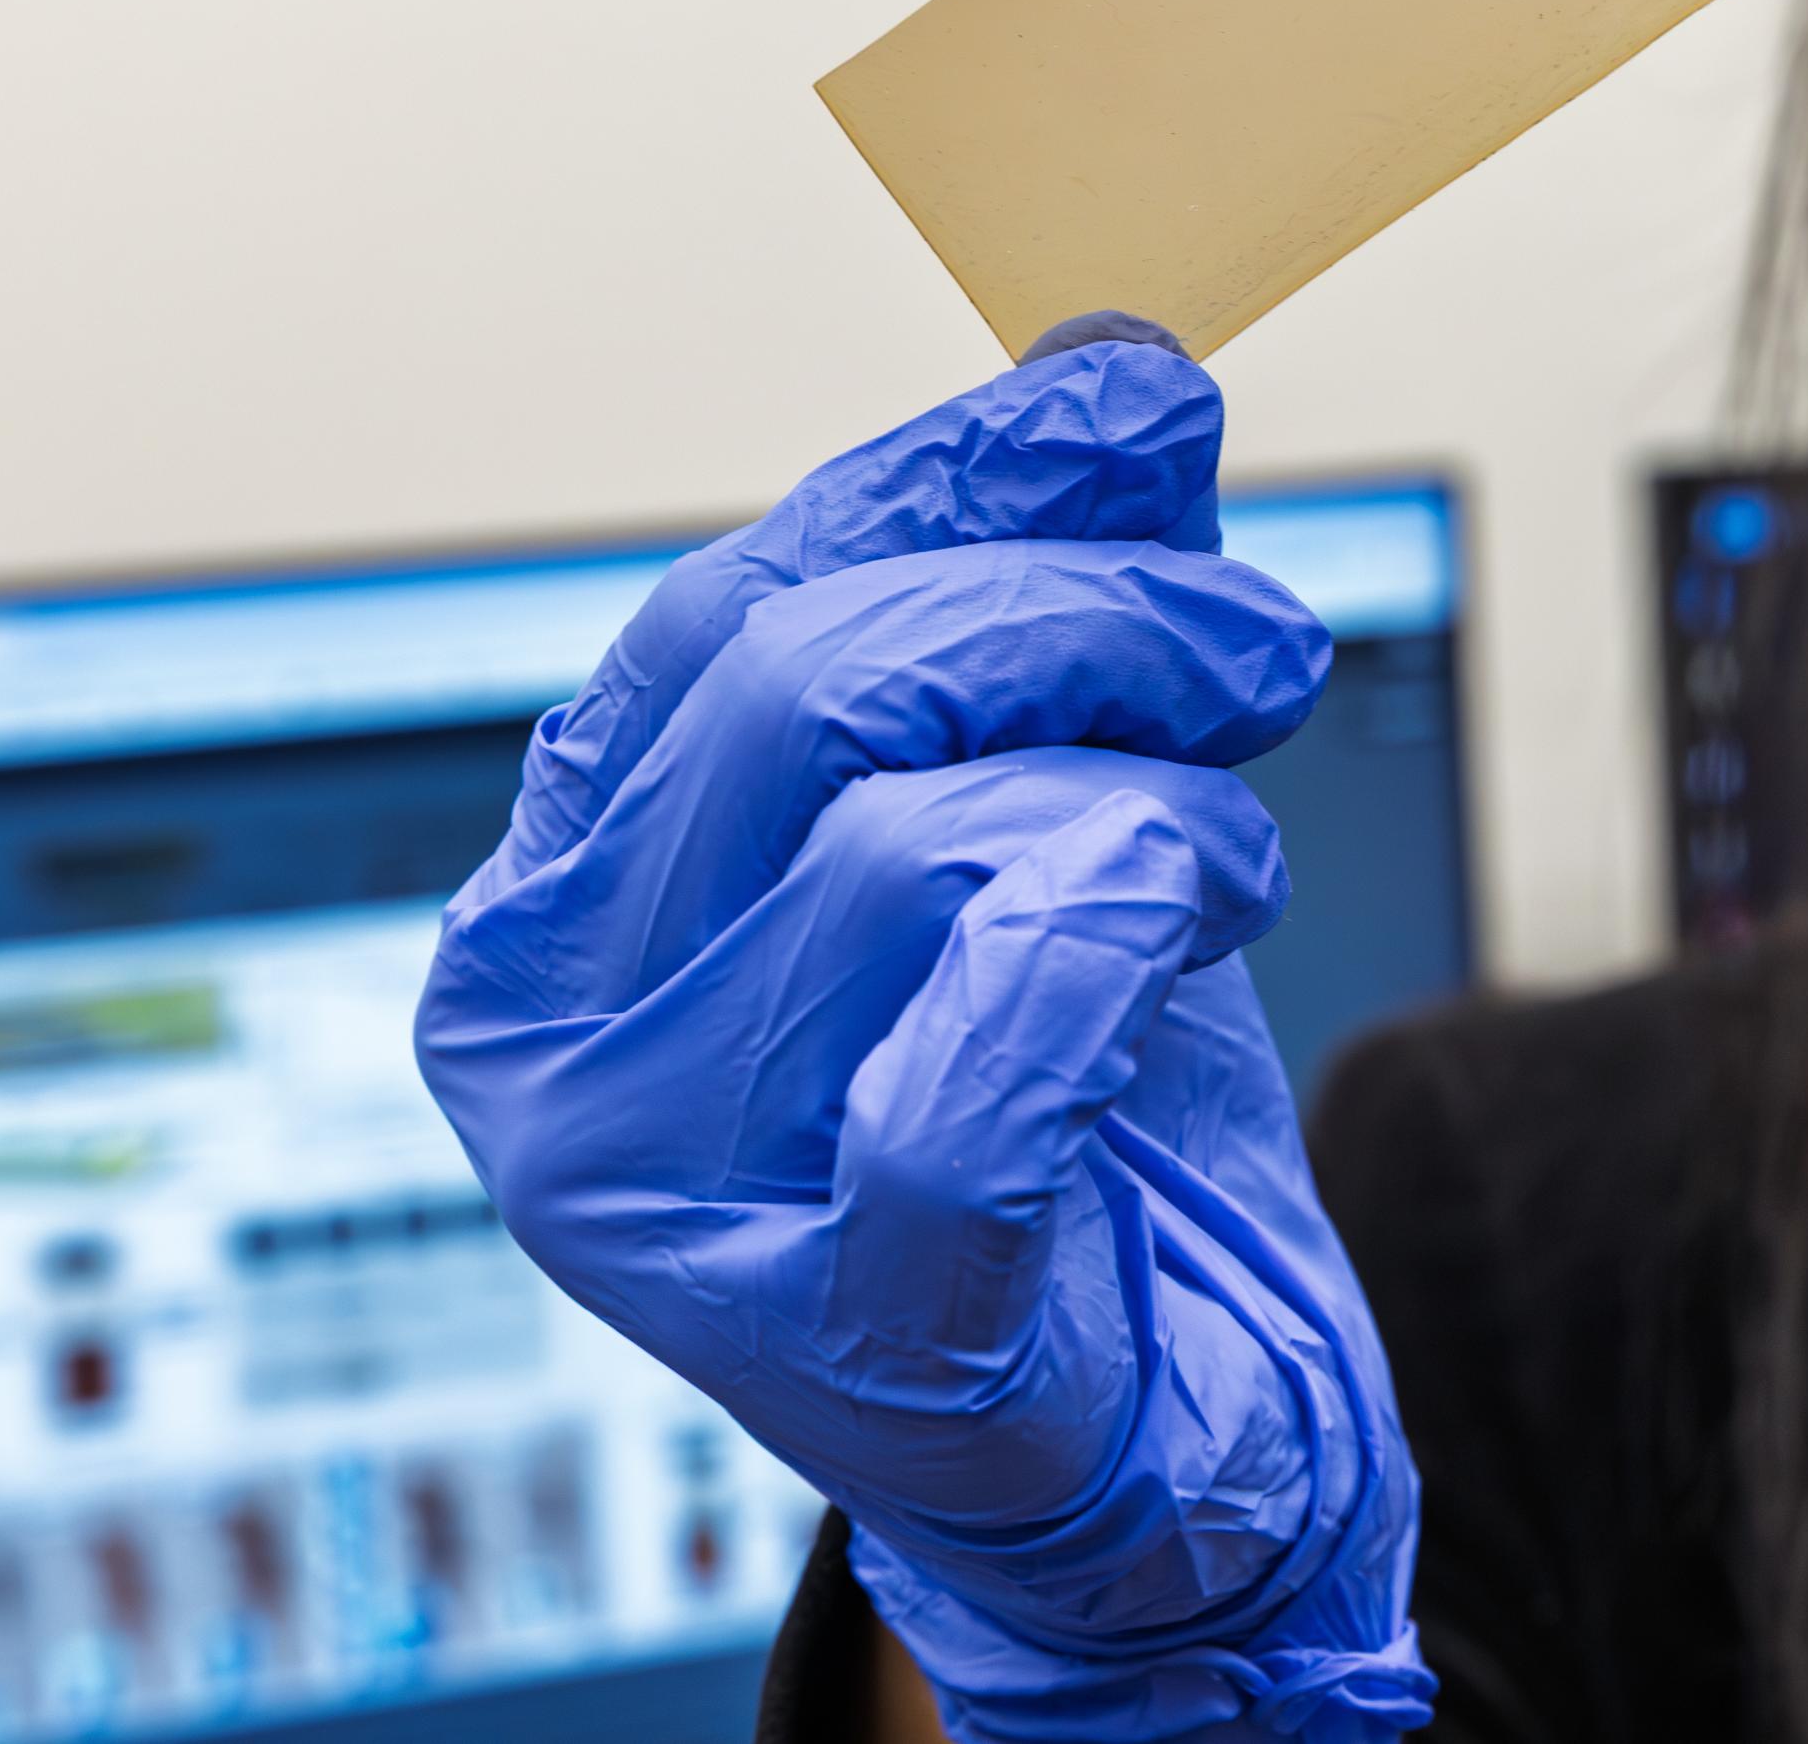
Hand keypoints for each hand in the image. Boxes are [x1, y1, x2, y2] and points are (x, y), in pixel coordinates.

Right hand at [413, 335, 1429, 1741]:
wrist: (1144, 1437)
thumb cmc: (1062, 1123)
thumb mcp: (1039, 807)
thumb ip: (1044, 599)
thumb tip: (1107, 370)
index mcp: (557, 909)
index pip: (721, 614)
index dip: (940, 485)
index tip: (1129, 412)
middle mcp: (557, 1055)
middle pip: (806, 691)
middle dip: (1077, 616)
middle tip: (1250, 642)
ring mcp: (671, 1206)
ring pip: (913, 850)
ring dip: (1142, 799)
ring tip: (1219, 851)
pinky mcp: (837, 1333)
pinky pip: (983, 1071)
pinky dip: (1125, 947)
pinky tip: (1197, 936)